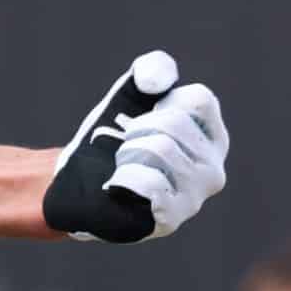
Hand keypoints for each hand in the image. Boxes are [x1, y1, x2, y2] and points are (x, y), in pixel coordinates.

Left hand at [44, 51, 228, 243]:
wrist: (78, 181)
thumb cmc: (112, 137)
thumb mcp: (132, 94)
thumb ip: (153, 70)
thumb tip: (157, 83)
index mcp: (212, 137)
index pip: (199, 100)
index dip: (160, 102)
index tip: (145, 117)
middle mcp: (212, 170)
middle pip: (174, 123)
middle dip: (136, 128)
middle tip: (126, 147)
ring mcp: (194, 198)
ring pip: (161, 149)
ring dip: (126, 152)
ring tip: (123, 167)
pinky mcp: (170, 219)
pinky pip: (150, 183)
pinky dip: (124, 178)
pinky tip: (120, 187)